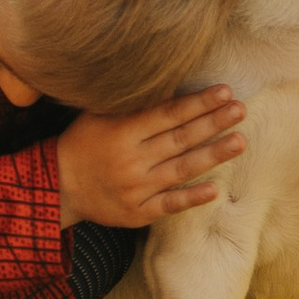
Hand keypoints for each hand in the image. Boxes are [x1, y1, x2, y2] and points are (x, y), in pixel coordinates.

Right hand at [57, 86, 245, 228]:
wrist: (58, 187)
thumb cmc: (83, 142)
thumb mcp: (99, 114)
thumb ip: (133, 102)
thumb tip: (171, 85)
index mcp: (122, 132)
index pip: (168, 114)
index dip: (198, 103)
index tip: (225, 92)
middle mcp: (132, 160)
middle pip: (180, 139)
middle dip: (213, 123)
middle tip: (240, 110)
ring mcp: (136, 189)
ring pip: (180, 170)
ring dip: (212, 155)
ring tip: (239, 141)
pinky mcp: (136, 213)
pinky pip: (168, 205)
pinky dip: (191, 198)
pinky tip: (214, 190)